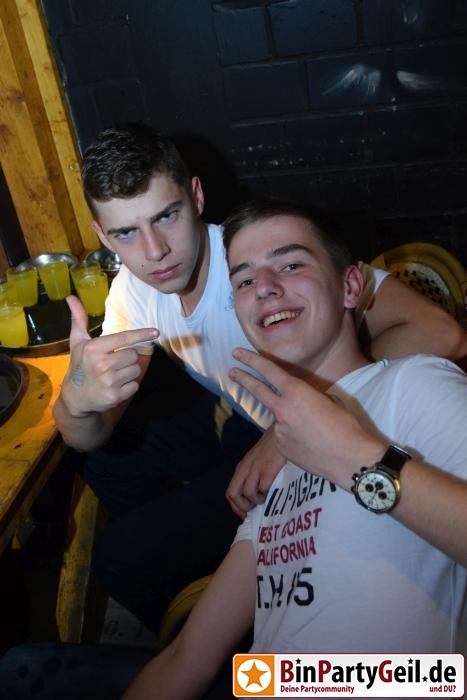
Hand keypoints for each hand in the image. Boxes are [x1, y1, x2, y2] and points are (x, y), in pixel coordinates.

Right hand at [62, 295, 158, 416]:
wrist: (75, 398)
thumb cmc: (79, 366)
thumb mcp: (78, 342)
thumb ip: (79, 319)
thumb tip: (71, 297)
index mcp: (94, 349)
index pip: (124, 338)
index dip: (141, 334)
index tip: (156, 332)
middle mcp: (102, 364)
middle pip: (133, 354)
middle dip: (126, 357)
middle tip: (112, 363)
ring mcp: (109, 382)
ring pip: (136, 369)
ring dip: (128, 371)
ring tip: (113, 374)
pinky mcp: (115, 396)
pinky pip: (135, 384)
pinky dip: (129, 385)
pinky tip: (115, 386)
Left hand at [226, 425, 285, 519]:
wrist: (284, 432)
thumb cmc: (273, 449)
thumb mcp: (258, 461)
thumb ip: (253, 475)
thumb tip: (254, 497)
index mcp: (242, 468)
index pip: (230, 492)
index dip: (236, 507)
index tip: (245, 515)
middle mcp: (245, 468)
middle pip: (233, 494)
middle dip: (242, 508)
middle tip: (254, 511)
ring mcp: (256, 468)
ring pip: (248, 493)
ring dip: (257, 501)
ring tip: (267, 498)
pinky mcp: (268, 468)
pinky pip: (262, 488)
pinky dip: (267, 494)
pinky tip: (274, 490)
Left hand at [229, 348, 384, 488]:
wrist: (350, 460)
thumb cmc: (347, 427)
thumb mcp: (331, 401)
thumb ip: (310, 398)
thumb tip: (304, 403)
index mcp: (296, 392)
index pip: (268, 371)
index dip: (251, 360)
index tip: (238, 353)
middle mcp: (282, 409)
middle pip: (257, 390)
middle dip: (243, 378)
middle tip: (232, 371)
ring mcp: (279, 430)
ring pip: (279, 420)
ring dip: (290, 421)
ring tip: (315, 431)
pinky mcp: (281, 448)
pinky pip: (285, 438)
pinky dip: (294, 438)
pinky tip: (312, 445)